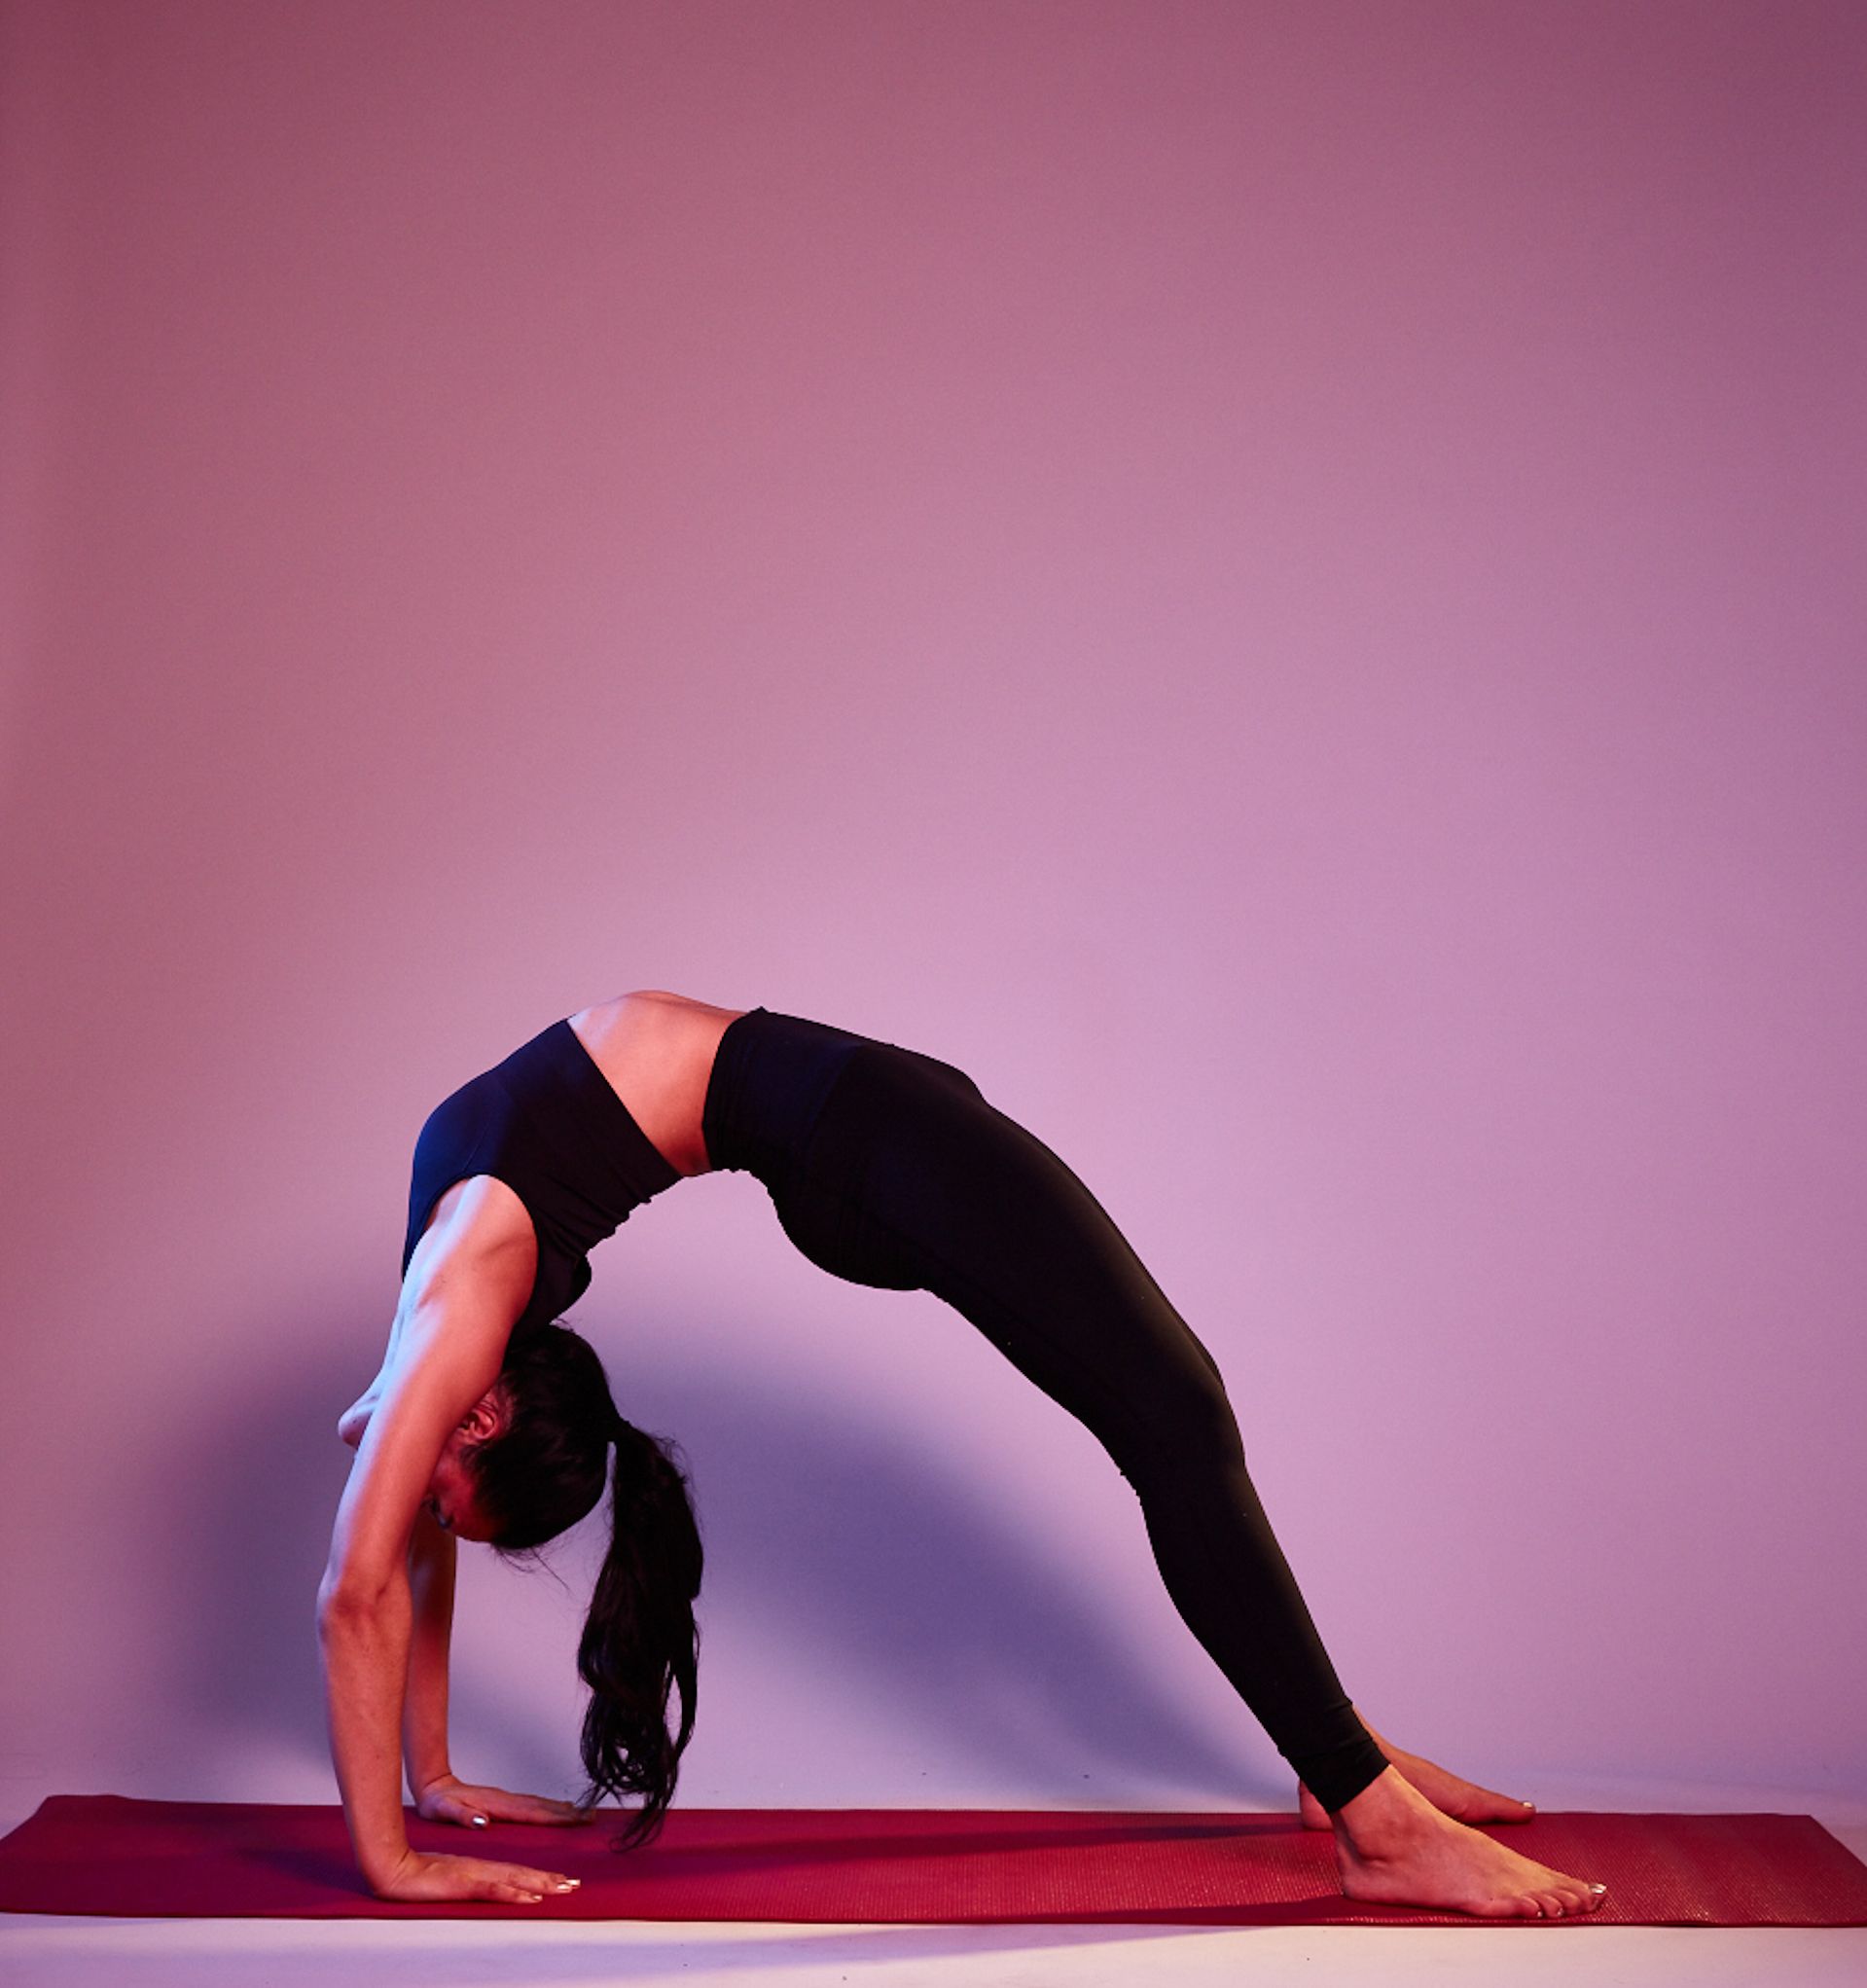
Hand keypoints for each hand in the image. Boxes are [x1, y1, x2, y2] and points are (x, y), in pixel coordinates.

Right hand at [370, 1846, 580, 1905]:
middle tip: (576, 1885)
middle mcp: (482, 1869)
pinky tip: (527, 1896)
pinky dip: (512, 1892)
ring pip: (514, 1879)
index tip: (564, 1881)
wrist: (394, 1867)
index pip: (517, 1873)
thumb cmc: (418, 1875)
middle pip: (523, 1874)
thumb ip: (469, 1884)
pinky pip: (491, 1888)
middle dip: (551, 1880)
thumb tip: (493, 1890)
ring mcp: (473, 1875)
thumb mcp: (449, 1880)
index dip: (542, 1877)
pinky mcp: (462, 1883)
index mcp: (480, 1868)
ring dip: (540, 1884)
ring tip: (563, 1888)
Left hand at [415, 1773, 591, 1828]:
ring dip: (562, 1809)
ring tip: (582, 1813)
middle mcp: (506, 1799)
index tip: (579, 1819)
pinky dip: (549, 1807)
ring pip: (540, 1804)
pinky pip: (533, 1805)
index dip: (557, 1817)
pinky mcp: (503, 1800)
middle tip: (592, 1817)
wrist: (433, 1785)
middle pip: (543, 1806)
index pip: (533, 1813)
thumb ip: (463, 1815)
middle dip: (569, 1812)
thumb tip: (483, 1820)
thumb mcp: (444, 1811)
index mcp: (497, 1804)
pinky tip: (555, 1810)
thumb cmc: (438, 1803)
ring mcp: (506, 1798)